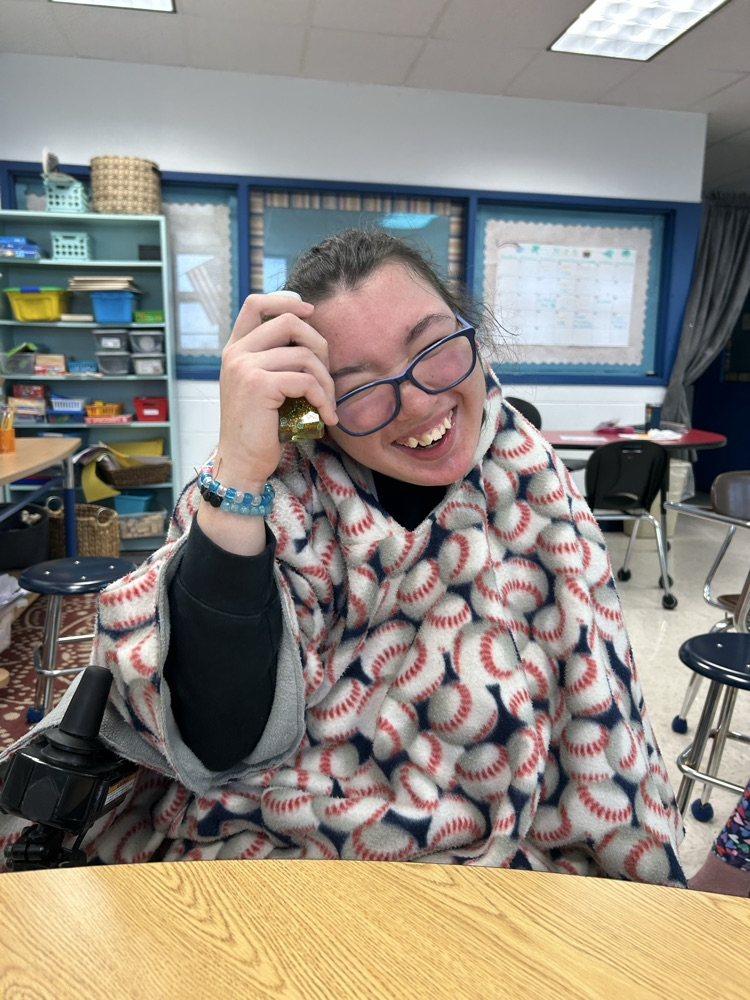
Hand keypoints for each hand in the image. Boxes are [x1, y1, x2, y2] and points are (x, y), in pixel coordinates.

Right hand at [215, 292, 337, 490]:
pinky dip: (323, 398)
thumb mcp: (263, 387)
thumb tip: (312, 341)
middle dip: (319, 344)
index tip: (311, 311)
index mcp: (235, 349)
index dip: (286, 300)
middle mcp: (236, 353)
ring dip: (326, 381)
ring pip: (304, 355)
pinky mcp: (259, 385)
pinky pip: (306, 380)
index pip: (255, 303)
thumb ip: (275, 361)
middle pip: (288, 321)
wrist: (242, 463)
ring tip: (328, 404)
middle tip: (327, 375)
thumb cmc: (259, 429)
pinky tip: (326, 416)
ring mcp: (245, 367)